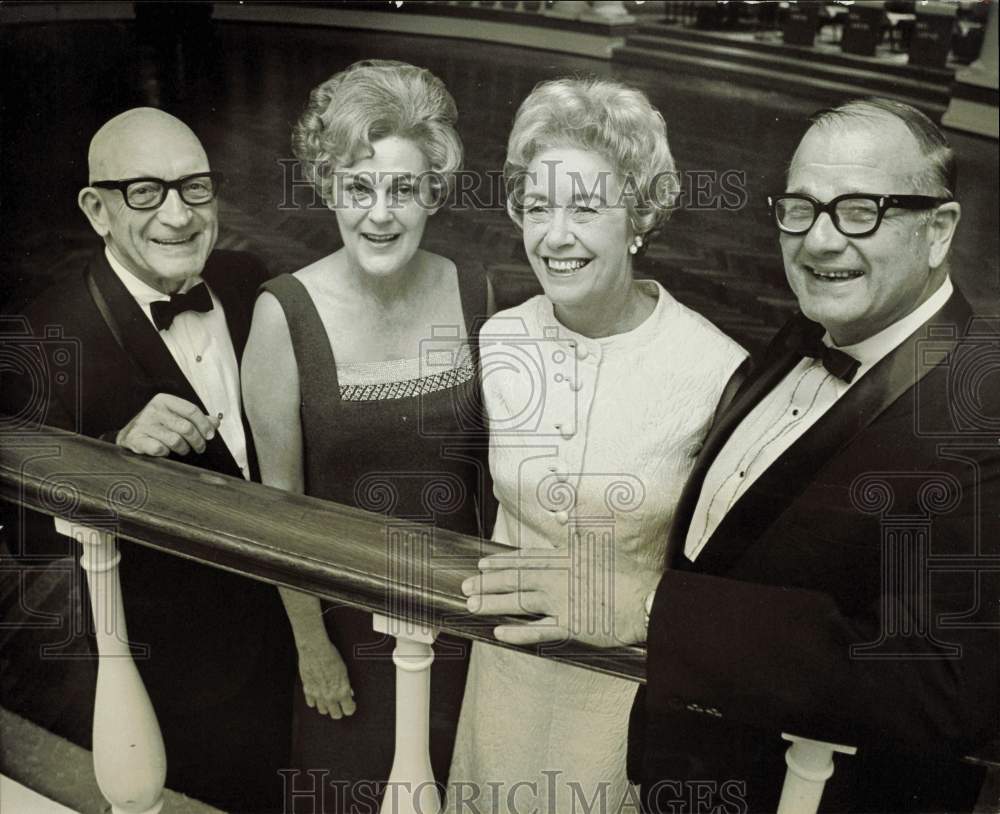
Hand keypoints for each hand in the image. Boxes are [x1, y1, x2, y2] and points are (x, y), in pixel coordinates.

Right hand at [115, 394, 219, 456]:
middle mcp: (153, 410)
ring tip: (183, 449)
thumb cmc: (157, 426)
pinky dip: (165, 453)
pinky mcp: (136, 439)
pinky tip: (165, 451)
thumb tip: (216, 422)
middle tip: (200, 448)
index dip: (205, 425)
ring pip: (175, 440)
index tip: (210, 436)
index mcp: (165, 400)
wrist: (129, 435)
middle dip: (198, 441)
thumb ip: (197, 419)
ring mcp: (143, 424)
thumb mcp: (176, 417)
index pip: (192, 410)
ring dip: (184, 448)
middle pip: (186, 427)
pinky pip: (158, 449)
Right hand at [296, 633, 356, 719]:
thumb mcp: (344, 670)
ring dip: (327, 706)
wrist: (315, 649)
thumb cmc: (332, 656)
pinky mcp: (307, 691)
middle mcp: (330, 696)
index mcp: (342, 691)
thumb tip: (349, 693)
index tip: (351, 704)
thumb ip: (346, 685)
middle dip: (340, 710)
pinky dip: (315, 701)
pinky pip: (311, 704)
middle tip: (341, 704)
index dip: (351, 707)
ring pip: (323, 711)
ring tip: (329, 699)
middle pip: (336, 715)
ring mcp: (318, 695)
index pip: (348, 710)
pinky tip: (318, 695)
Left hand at [462, 543, 662, 647]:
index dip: (500, 562)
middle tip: (465, 586)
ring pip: (518, 602)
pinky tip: (499, 632)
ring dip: (493, 604)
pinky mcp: (570, 626)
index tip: (481, 564)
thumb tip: (562, 519)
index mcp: (563, 558)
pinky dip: (518, 632)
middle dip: (487, 582)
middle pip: (514, 579)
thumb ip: (576, 534)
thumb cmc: (625, 575)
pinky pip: (538, 630)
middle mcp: (557, 579)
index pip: (524, 559)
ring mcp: (562, 603)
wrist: (646, 602)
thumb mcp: (598, 546)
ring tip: (472, 605)